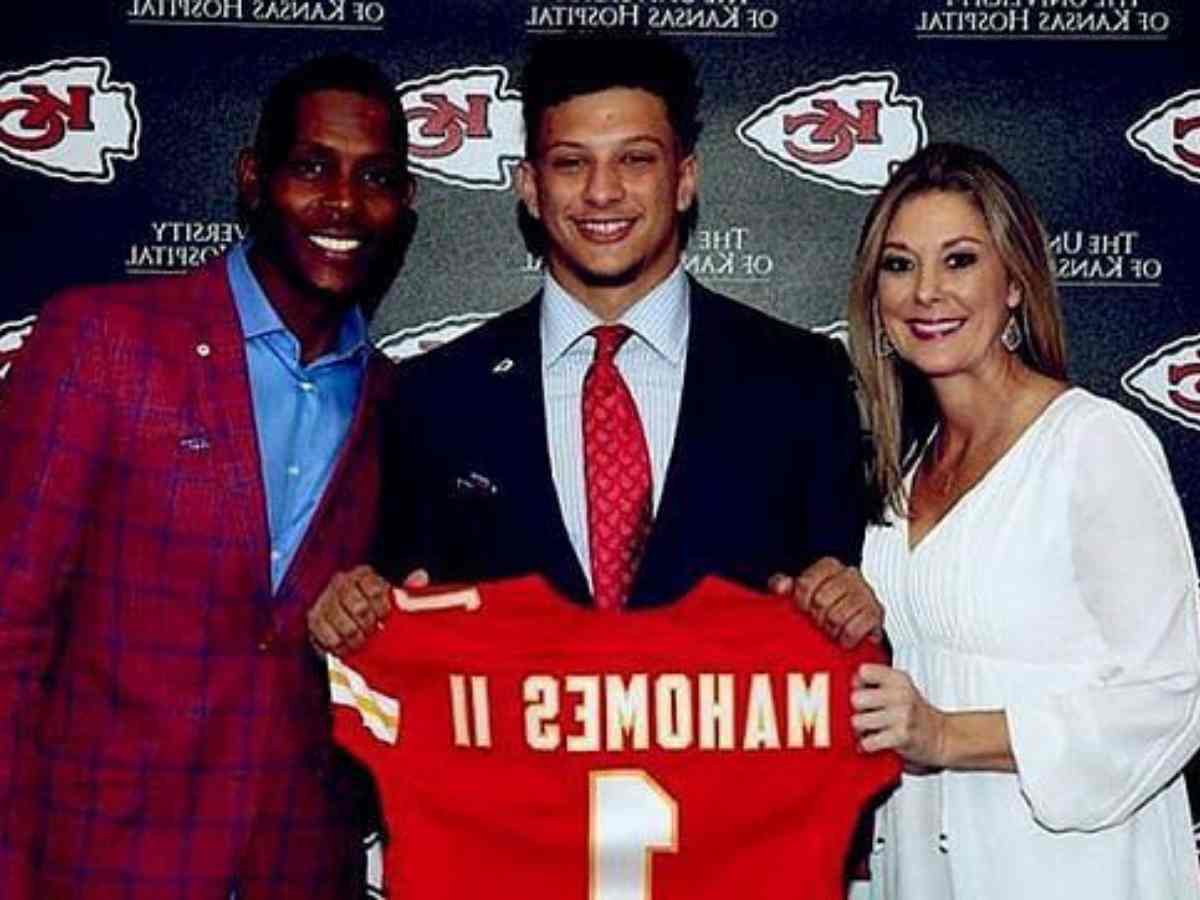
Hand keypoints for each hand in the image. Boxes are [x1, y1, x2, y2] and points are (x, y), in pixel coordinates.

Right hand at [306, 565, 427, 654]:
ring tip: (362, 642)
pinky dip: (337, 643)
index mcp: (362, 575)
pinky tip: (346, 647)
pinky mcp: (314, 619)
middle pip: (356, 605)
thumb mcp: (391, 600)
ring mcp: (325, 600)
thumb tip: (420, 576)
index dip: (381, 603)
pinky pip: (324, 632)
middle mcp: (340, 583)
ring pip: (340, 620)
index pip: (372, 586)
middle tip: (374, 632)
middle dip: (367, 622)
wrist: (347, 622)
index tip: (386, 617)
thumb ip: (407, 590)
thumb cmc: (375, 610)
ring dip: (353, 635)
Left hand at [769, 558, 883, 647]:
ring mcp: (865, 593)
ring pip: (837, 616)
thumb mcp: (799, 591)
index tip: (803, 609)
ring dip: (830, 629)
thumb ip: (782, 584)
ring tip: (831, 630)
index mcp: (830, 566)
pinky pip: (854, 629)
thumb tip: (783, 586)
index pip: (806, 583)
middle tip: (818, 622)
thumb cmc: (825, 604)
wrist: (856, 620)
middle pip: (821, 601)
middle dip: (816, 617)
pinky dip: (846, 638)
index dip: (801, 601)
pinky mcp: (876, 613)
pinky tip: (843, 639)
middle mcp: (850, 575)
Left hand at [851, 663, 946, 769]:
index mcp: (898, 679)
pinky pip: (868, 742)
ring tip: (872, 730)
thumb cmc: (915, 714)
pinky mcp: (901, 737)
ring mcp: (902, 716)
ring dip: (861, 730)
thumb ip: (875, 682)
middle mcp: (900, 695)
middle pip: (856, 698)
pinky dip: (868, 745)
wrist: (942, 737)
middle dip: (857, 710)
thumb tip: (848, 684)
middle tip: (867, 715)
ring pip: (858, 721)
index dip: (858, 683)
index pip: (864, 671)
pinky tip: (876, 742)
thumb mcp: (900, 689)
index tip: (863, 691)